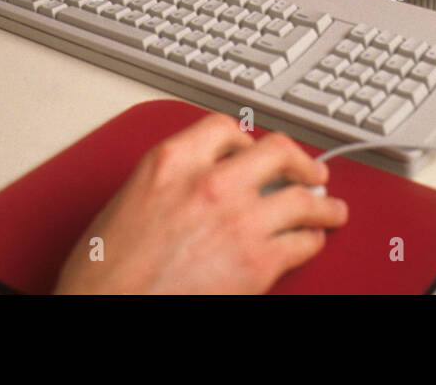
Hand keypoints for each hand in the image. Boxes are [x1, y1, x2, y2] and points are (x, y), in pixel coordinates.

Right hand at [53, 113, 347, 293]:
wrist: (104, 307)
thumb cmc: (105, 271)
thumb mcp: (127, 201)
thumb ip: (169, 181)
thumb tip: (195, 183)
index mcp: (172, 162)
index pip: (225, 129)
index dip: (247, 138)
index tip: (255, 147)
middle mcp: (211, 183)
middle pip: (276, 152)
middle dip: (299, 160)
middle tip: (311, 170)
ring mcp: (239, 220)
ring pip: (301, 198)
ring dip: (322, 204)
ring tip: (331, 209)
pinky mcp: (258, 261)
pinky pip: (302, 242)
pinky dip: (312, 240)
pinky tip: (310, 241)